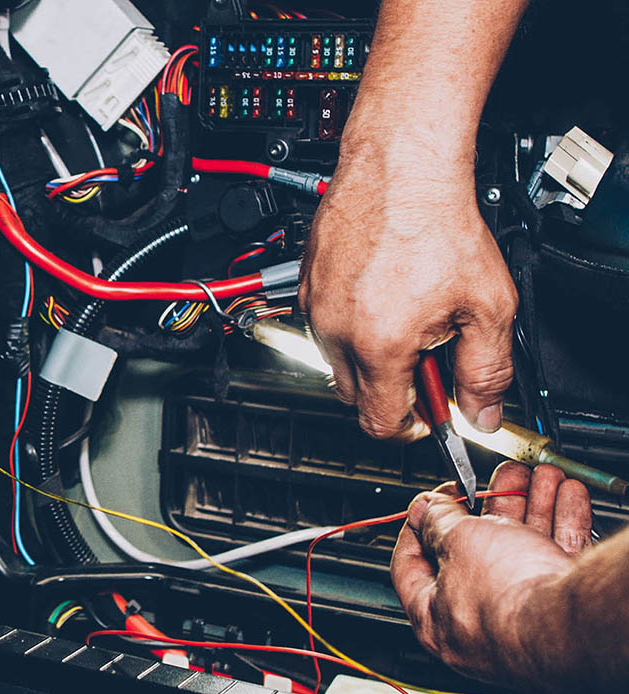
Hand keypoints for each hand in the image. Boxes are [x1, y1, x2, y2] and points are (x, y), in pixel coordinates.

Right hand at [298, 138, 517, 438]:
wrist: (400, 166)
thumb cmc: (438, 222)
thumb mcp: (488, 305)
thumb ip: (487, 371)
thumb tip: (483, 413)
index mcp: (379, 345)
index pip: (380, 422)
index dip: (411, 426)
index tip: (427, 413)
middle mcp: (336, 331)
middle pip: (355, 396)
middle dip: (391, 388)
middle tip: (426, 355)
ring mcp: (317, 307)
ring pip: (337, 360)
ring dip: (368, 354)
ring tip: (404, 314)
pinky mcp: (307, 285)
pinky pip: (324, 325)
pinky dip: (351, 323)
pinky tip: (382, 293)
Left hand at [391, 461, 591, 683]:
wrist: (574, 622)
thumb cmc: (506, 596)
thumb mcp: (456, 541)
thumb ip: (437, 521)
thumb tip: (425, 509)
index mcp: (435, 618)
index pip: (411, 566)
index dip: (417, 526)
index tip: (428, 503)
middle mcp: (477, 623)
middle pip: (474, 551)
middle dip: (490, 506)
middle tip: (495, 481)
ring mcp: (520, 617)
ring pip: (520, 548)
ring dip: (532, 505)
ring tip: (540, 477)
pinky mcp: (559, 609)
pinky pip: (555, 557)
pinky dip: (562, 522)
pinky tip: (567, 495)